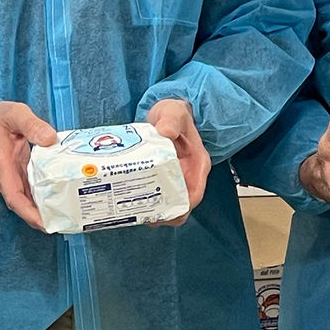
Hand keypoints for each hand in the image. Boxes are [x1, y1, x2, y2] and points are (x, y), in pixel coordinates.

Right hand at [0, 101, 58, 230]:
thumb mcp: (15, 114)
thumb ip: (31, 125)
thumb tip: (50, 139)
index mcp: (3, 166)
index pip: (14, 197)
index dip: (29, 213)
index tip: (45, 224)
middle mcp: (7, 179)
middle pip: (23, 206)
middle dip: (42, 218)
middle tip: (66, 223)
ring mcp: (13, 179)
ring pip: (28, 202)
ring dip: (44, 212)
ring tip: (67, 216)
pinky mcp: (19, 177)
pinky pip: (31, 193)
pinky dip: (44, 200)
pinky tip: (60, 201)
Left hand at [144, 98, 209, 224]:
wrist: (165, 113)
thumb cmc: (173, 114)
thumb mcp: (174, 112)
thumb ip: (171, 120)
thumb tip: (165, 132)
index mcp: (198, 164)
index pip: (195, 194)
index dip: (182, 208)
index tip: (165, 213)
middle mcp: (188, 175)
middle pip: (180, 205)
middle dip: (165, 214)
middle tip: (144, 216)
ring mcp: (174, 178)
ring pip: (168, 204)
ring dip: (154, 211)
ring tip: (135, 212)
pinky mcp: (161, 178)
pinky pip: (156, 196)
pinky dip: (146, 202)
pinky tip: (131, 202)